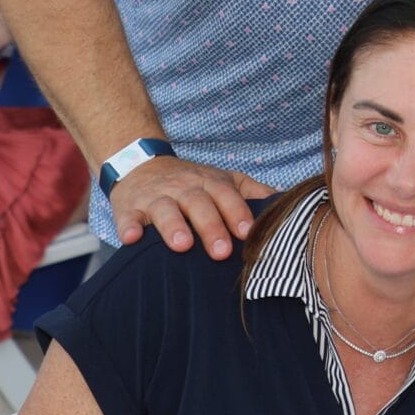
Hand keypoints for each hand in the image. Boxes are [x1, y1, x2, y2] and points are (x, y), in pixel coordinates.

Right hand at [109, 153, 273, 255]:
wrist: (139, 162)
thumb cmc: (190, 181)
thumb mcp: (223, 179)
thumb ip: (252, 192)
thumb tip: (286, 205)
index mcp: (209, 182)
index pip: (227, 195)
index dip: (237, 212)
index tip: (248, 232)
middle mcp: (183, 188)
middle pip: (198, 203)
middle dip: (210, 226)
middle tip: (221, 252)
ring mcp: (155, 197)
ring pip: (164, 209)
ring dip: (172, 227)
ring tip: (181, 245)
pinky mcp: (129, 207)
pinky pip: (127, 217)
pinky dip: (128, 227)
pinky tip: (131, 239)